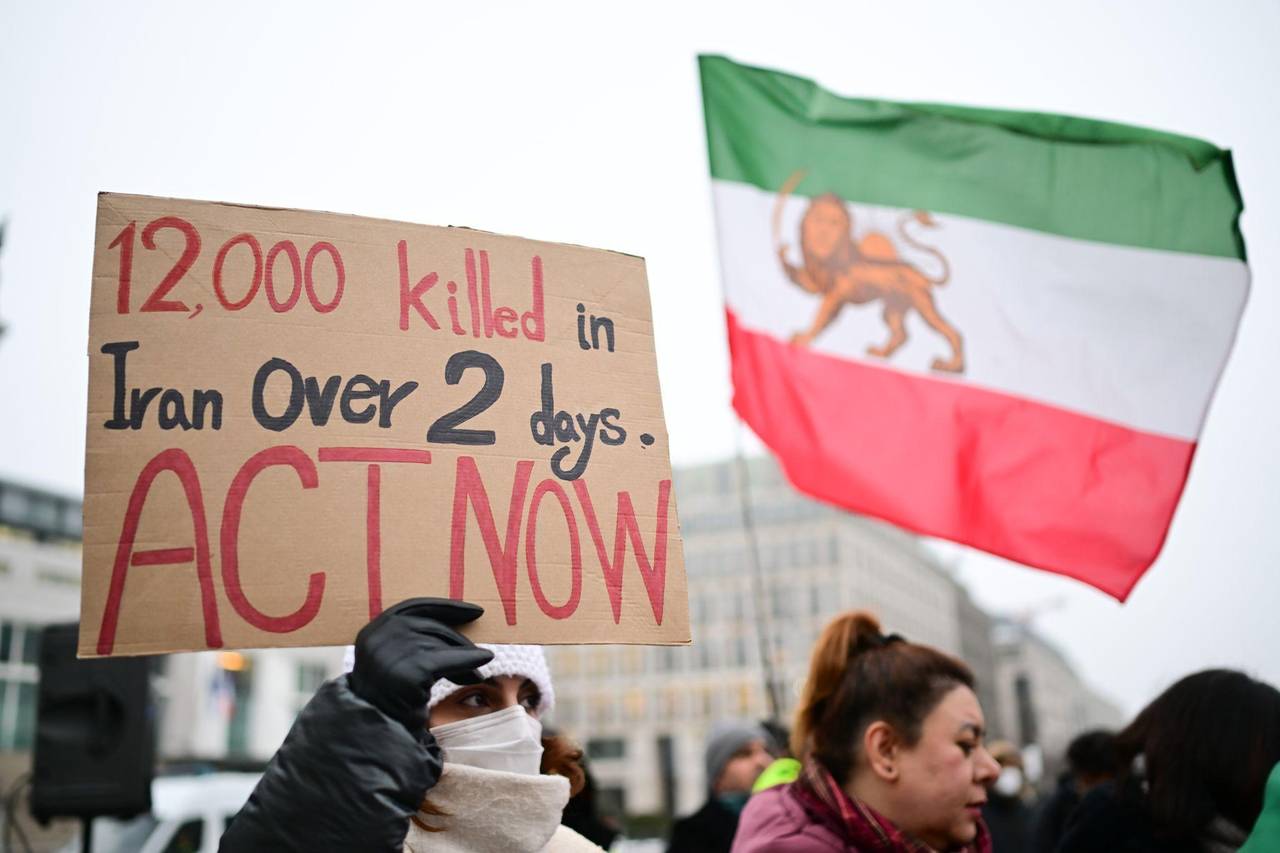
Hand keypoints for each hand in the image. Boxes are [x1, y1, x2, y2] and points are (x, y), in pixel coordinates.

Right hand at [348, 598, 493, 730]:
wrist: (379, 735)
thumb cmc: (391, 702)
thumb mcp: (395, 664)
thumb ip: (413, 642)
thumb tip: (460, 622)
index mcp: (372, 632)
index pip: (414, 607)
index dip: (447, 607)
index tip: (474, 611)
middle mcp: (379, 638)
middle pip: (430, 626)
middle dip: (458, 641)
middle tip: (479, 654)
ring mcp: (393, 653)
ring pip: (441, 644)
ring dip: (464, 656)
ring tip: (477, 673)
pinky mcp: (411, 670)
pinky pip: (448, 660)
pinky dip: (469, 659)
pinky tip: (484, 659)